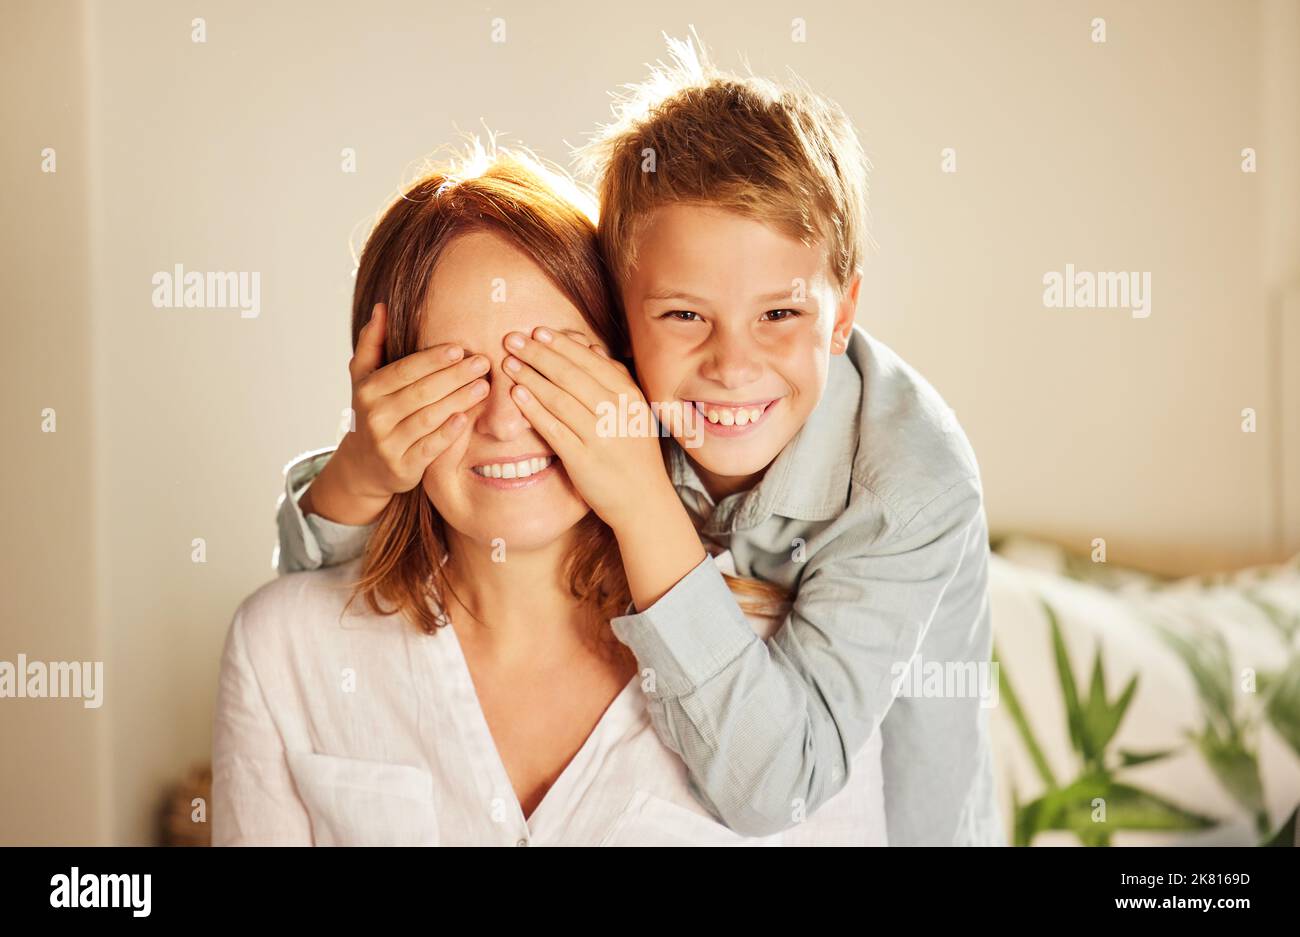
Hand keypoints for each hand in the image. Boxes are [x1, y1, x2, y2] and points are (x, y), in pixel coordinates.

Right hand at [303, 303, 489, 524]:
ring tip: (483, 387)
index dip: (432, 359)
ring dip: (458, 400)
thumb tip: (381, 307)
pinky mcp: (403, 467)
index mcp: (367, 389)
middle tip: (483, 363)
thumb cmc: (373, 411)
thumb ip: (372, 343)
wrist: (364, 465)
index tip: (459, 348)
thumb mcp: (364, 377)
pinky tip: (466, 418)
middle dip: (454, 376)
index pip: (404, 370)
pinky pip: (429, 447)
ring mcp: (388, 443)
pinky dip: (448, 433)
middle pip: (421, 392)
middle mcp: (374, 416)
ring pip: (428, 417)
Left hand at [500, 327, 676, 530]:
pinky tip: (516, 394)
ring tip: (509, 363)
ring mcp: (600, 436)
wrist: (644, 500)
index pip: (589, 361)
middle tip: (512, 339)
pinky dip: (533, 409)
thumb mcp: (634, 410)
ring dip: (530, 377)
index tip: (537, 331)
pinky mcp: (583, 459)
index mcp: (628, 395)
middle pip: (570, 375)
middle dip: (538, 354)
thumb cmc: (634, 452)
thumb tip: (589, 346)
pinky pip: (553, 428)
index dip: (561, 344)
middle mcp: (616, 412)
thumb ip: (614, 378)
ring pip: (559, 398)